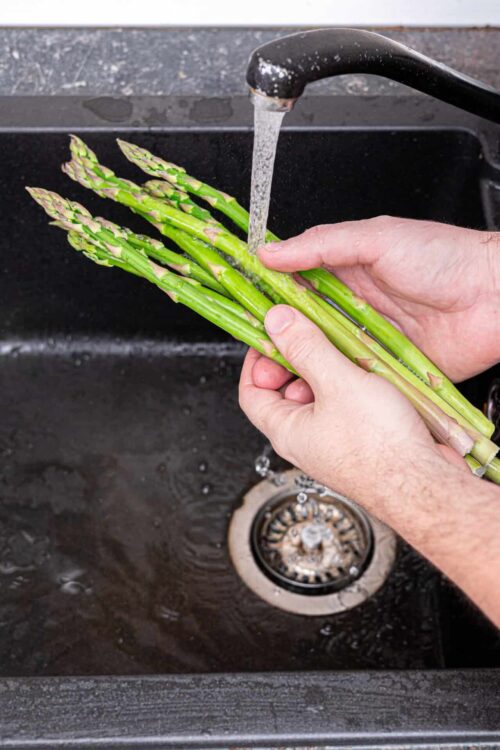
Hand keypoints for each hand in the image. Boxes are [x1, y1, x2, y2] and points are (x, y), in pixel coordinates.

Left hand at [239, 305, 463, 518]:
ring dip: (334, 369)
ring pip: (323, 395)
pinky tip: (375, 372)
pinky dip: (356, 383)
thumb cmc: (380, 445)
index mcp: (286, 430)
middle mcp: (305, 439)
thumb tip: (276, 321)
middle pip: (287, 391)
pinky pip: (349, 405)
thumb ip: (305, 348)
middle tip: (319, 337)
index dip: (258, 359)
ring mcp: (334, 442)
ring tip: (353, 354)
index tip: (274, 334)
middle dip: (301, 360)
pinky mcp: (363, 442)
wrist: (426, 485)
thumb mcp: (338, 383)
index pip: (251, 391)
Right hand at [258, 217, 499, 381]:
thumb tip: (272, 252)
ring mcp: (369, 342)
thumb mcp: (377, 237)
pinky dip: (337, 389)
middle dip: (281, 346)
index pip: (295, 289)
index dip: (270, 304)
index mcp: (345, 273)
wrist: (497, 297)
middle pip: (305, 330)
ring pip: (325, 359)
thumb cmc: (443, 257)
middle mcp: (352, 310)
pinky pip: (355, 382)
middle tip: (262, 359)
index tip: (249, 317)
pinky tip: (320, 393)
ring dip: (304, 370)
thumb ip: (323, 244)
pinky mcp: (388, 369)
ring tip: (283, 381)